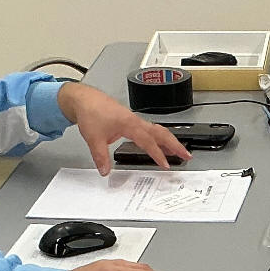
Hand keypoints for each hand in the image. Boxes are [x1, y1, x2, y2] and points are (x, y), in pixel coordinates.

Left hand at [59, 81, 189, 172]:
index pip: (148, 142)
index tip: (166, 165)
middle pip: (161, 133)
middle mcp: (135, 121)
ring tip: (178, 151)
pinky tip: (159, 142)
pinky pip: (150, 128)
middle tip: (186, 154)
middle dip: (175, 144)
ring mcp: (134, 120)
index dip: (158, 154)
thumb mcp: (93, 138)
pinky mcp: (130, 120)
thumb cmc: (90, 112)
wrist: (83, 99)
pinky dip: (159, 136)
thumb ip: (101, 157)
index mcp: (129, 124)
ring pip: (157, 130)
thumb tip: (105, 171)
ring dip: (169, 140)